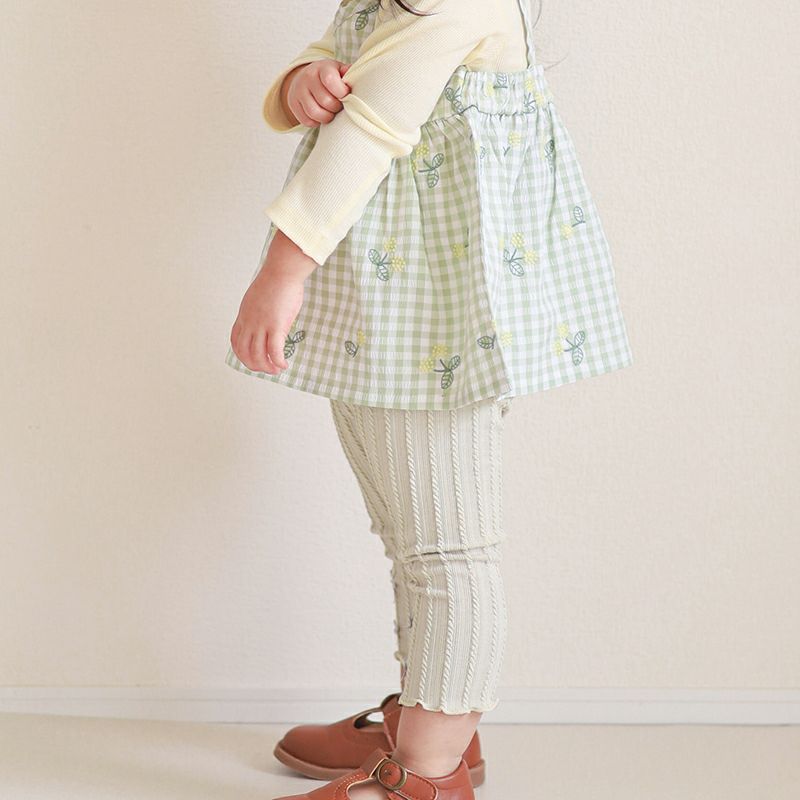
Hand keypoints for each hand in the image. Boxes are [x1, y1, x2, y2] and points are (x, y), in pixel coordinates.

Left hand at [229, 229, 319, 374]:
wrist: (282, 271)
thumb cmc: (276, 280)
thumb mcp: (258, 296)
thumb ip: (259, 309)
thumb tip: (267, 314)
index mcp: (244, 315)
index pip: (236, 341)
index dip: (242, 355)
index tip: (252, 360)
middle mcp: (250, 322)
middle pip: (244, 352)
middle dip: (254, 365)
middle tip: (266, 369)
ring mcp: (262, 325)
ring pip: (258, 355)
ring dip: (267, 367)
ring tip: (276, 370)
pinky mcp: (276, 326)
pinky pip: (274, 351)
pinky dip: (278, 362)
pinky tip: (284, 364)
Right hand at [281, 59, 350, 127]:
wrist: (305, 78)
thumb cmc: (329, 77)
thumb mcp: (339, 70)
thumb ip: (348, 74)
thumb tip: (357, 76)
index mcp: (322, 67)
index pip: (331, 81)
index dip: (342, 92)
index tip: (345, 94)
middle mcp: (307, 77)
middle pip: (325, 102)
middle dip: (336, 108)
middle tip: (338, 106)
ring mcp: (298, 91)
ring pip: (315, 113)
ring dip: (327, 117)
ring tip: (331, 112)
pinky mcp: (293, 104)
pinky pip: (307, 121)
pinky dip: (316, 122)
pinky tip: (320, 114)